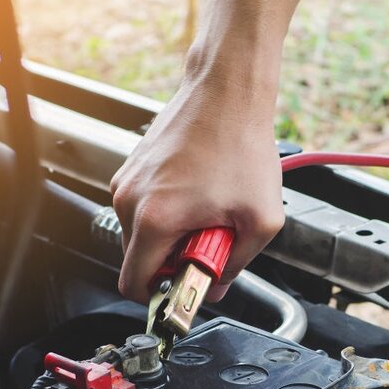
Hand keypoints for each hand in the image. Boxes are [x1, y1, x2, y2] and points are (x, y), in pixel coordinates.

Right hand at [110, 75, 283, 302]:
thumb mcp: (261, 221)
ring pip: (142, 233)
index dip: (161, 297)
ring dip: (173, 235)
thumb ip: (236, 265)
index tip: (187, 288)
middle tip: (210, 241)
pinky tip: (200, 193)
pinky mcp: (132, 167)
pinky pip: (144, 206)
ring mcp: (127, 180)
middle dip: (173, 262)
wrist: (228, 91)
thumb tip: (218, 284)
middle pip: (138, 260)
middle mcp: (130, 200)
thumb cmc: (242, 145)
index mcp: (154, 220)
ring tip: (209, 212)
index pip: (134, 285)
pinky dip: (169, 211)